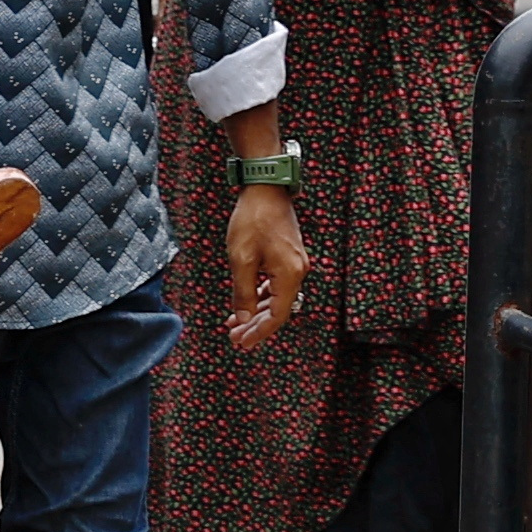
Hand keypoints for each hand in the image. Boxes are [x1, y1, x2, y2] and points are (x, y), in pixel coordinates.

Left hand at [222, 181, 307, 350]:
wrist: (265, 189)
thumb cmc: (252, 221)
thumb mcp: (241, 259)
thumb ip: (242, 292)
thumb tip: (242, 319)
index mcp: (289, 276)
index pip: (277, 316)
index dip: (259, 332)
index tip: (240, 342)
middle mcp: (297, 273)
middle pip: (277, 310)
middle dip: (254, 325)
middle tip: (234, 338)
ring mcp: (294, 265)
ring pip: (275, 298)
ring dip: (255, 312)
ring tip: (234, 324)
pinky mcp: (287, 257)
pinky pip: (274, 285)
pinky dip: (259, 296)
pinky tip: (244, 302)